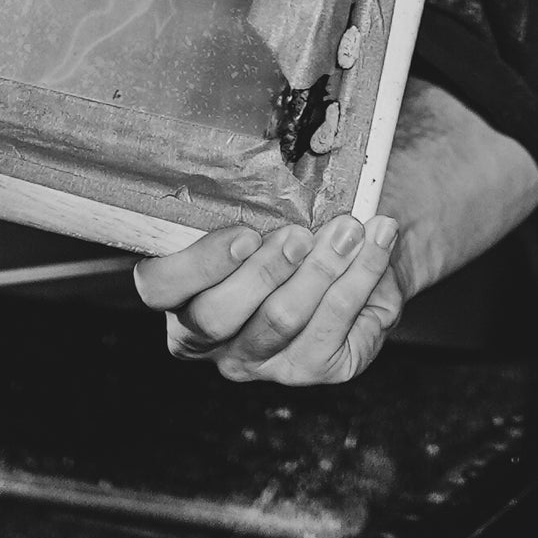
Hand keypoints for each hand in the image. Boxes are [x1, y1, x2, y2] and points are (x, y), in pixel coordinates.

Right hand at [135, 212, 403, 385]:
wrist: (357, 241)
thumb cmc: (295, 217)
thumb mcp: (262, 208)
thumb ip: (246, 200)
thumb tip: (259, 169)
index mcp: (182, 293)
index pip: (160, 286)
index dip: (198, 264)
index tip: (244, 234)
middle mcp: (213, 340)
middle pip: (219, 315)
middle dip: (264, 270)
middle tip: (301, 234)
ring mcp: (263, 361)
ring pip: (281, 320)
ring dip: (320, 269)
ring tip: (349, 229)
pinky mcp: (317, 367)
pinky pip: (335, 326)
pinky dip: (361, 276)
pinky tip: (377, 241)